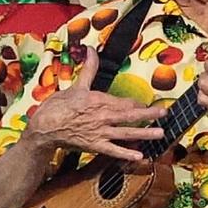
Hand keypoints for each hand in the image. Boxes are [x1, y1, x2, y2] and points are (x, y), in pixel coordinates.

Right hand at [22, 47, 162, 161]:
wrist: (43, 129)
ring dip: (145, 133)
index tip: (147, 104)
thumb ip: (89, 69)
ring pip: (126, 132)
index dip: (137, 103)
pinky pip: (113, 151)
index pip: (124, 101)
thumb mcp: (75, 86)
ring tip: (160, 133)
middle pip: (130, 115)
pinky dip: (126, 154)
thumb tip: (91, 50)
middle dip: (149, 114)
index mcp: (99, 100)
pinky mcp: (94, 146)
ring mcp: (100, 132)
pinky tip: (140, 157)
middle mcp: (103, 116)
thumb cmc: (57, 106)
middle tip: (165, 113)